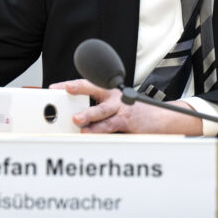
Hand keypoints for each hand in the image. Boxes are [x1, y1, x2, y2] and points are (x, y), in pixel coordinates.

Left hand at [49, 79, 201, 134]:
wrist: (161, 118)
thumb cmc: (135, 114)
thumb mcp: (116, 106)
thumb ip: (98, 110)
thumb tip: (74, 118)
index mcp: (110, 92)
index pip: (88, 84)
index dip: (71, 85)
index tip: (55, 87)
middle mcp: (115, 98)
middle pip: (94, 90)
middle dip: (78, 91)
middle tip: (62, 92)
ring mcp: (122, 109)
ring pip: (102, 112)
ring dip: (89, 116)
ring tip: (77, 121)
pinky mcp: (128, 122)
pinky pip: (111, 126)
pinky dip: (100, 130)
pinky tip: (90, 133)